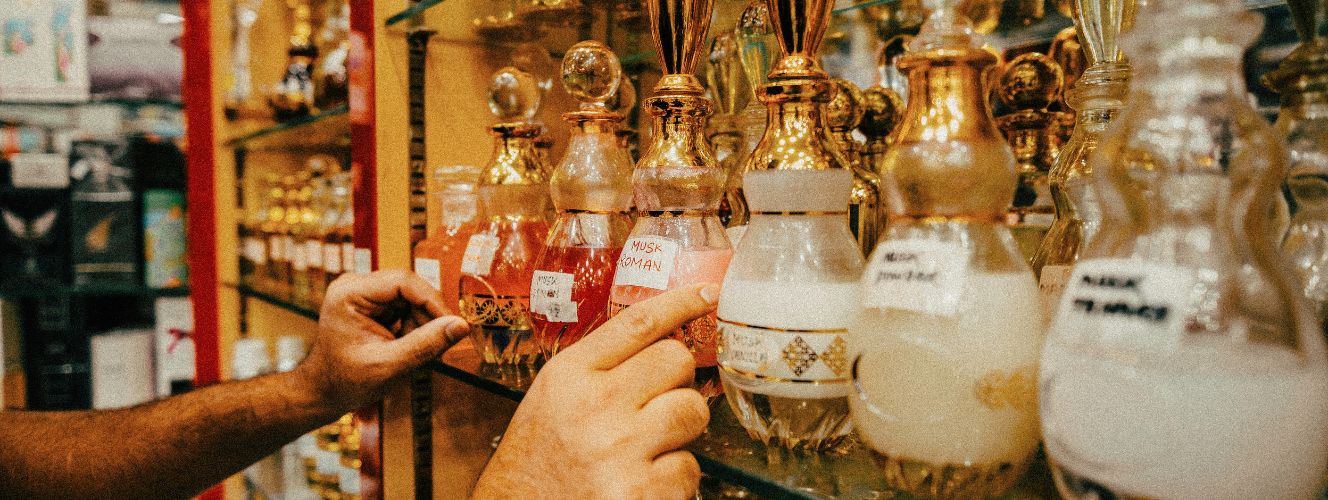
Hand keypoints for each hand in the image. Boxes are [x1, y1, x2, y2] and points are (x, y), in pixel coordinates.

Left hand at [294, 270, 469, 411]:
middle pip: (409, 288)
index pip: (403, 281)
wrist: (325, 392)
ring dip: (420, 324)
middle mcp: (355, 285)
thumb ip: (425, 344)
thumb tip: (461, 326)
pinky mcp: (372, 304)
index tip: (452, 324)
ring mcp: (363, 293)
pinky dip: (413, 326)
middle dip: (426, 317)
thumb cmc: (346, 381)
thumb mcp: (389, 365)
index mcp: (349, 293)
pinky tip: (405, 346)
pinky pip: (405, 306)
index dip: (432, 301)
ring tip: (412, 351)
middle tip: (436, 345)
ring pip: (411, 298)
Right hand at [472, 284, 718, 499]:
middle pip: (676, 360)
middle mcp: (594, 406)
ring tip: (648, 448)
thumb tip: (659, 342)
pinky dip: (675, 479)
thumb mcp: (551, 399)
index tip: (707, 293)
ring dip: (681, 430)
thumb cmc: (536, 463)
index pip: (638, 323)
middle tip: (658, 403)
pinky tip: (643, 483)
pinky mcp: (643, 492)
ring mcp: (621, 449)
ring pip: (693, 411)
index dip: (681, 302)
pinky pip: (690, 468)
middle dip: (678, 381)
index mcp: (569, 376)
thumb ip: (597, 369)